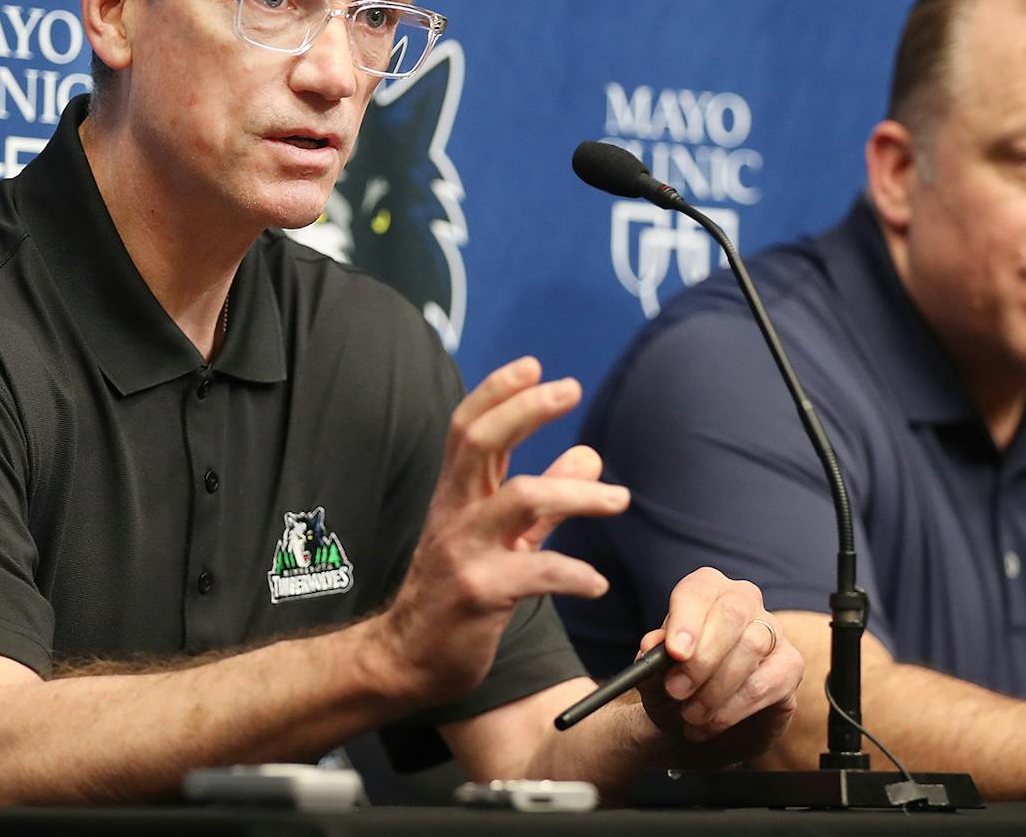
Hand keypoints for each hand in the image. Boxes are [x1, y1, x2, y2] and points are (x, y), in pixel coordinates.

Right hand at [381, 357, 628, 700]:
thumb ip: (546, 500)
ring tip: (619, 500)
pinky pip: (535, 573)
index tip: (534, 364)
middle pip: (481, 442)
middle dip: (526, 409)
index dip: (497, 391)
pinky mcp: (478, 593)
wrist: (407, 660)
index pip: (468, 426)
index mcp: (457, 495)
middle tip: (570, 388)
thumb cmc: (454, 594)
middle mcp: (454, 513)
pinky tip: (597, 583)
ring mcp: (463, 551)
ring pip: (519, 498)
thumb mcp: (500, 538)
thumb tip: (589, 454)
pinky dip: (574, 574)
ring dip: (576, 493)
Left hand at [636, 569, 802, 765]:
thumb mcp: (654, 674)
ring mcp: (773, 631)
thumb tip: (653, 643)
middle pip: (732, 612)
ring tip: (690, 715)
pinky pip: (766, 682)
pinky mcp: (790, 666)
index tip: (675, 652)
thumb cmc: (677, 687)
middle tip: (676, 690)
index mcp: (707, 590)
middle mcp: (744, 601)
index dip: (686, 619)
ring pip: (751, 647)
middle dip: (702, 658)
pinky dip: (734, 708)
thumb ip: (652, 656)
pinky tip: (713, 723)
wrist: (698, 725)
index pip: (699, 589)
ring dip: (715, 689)